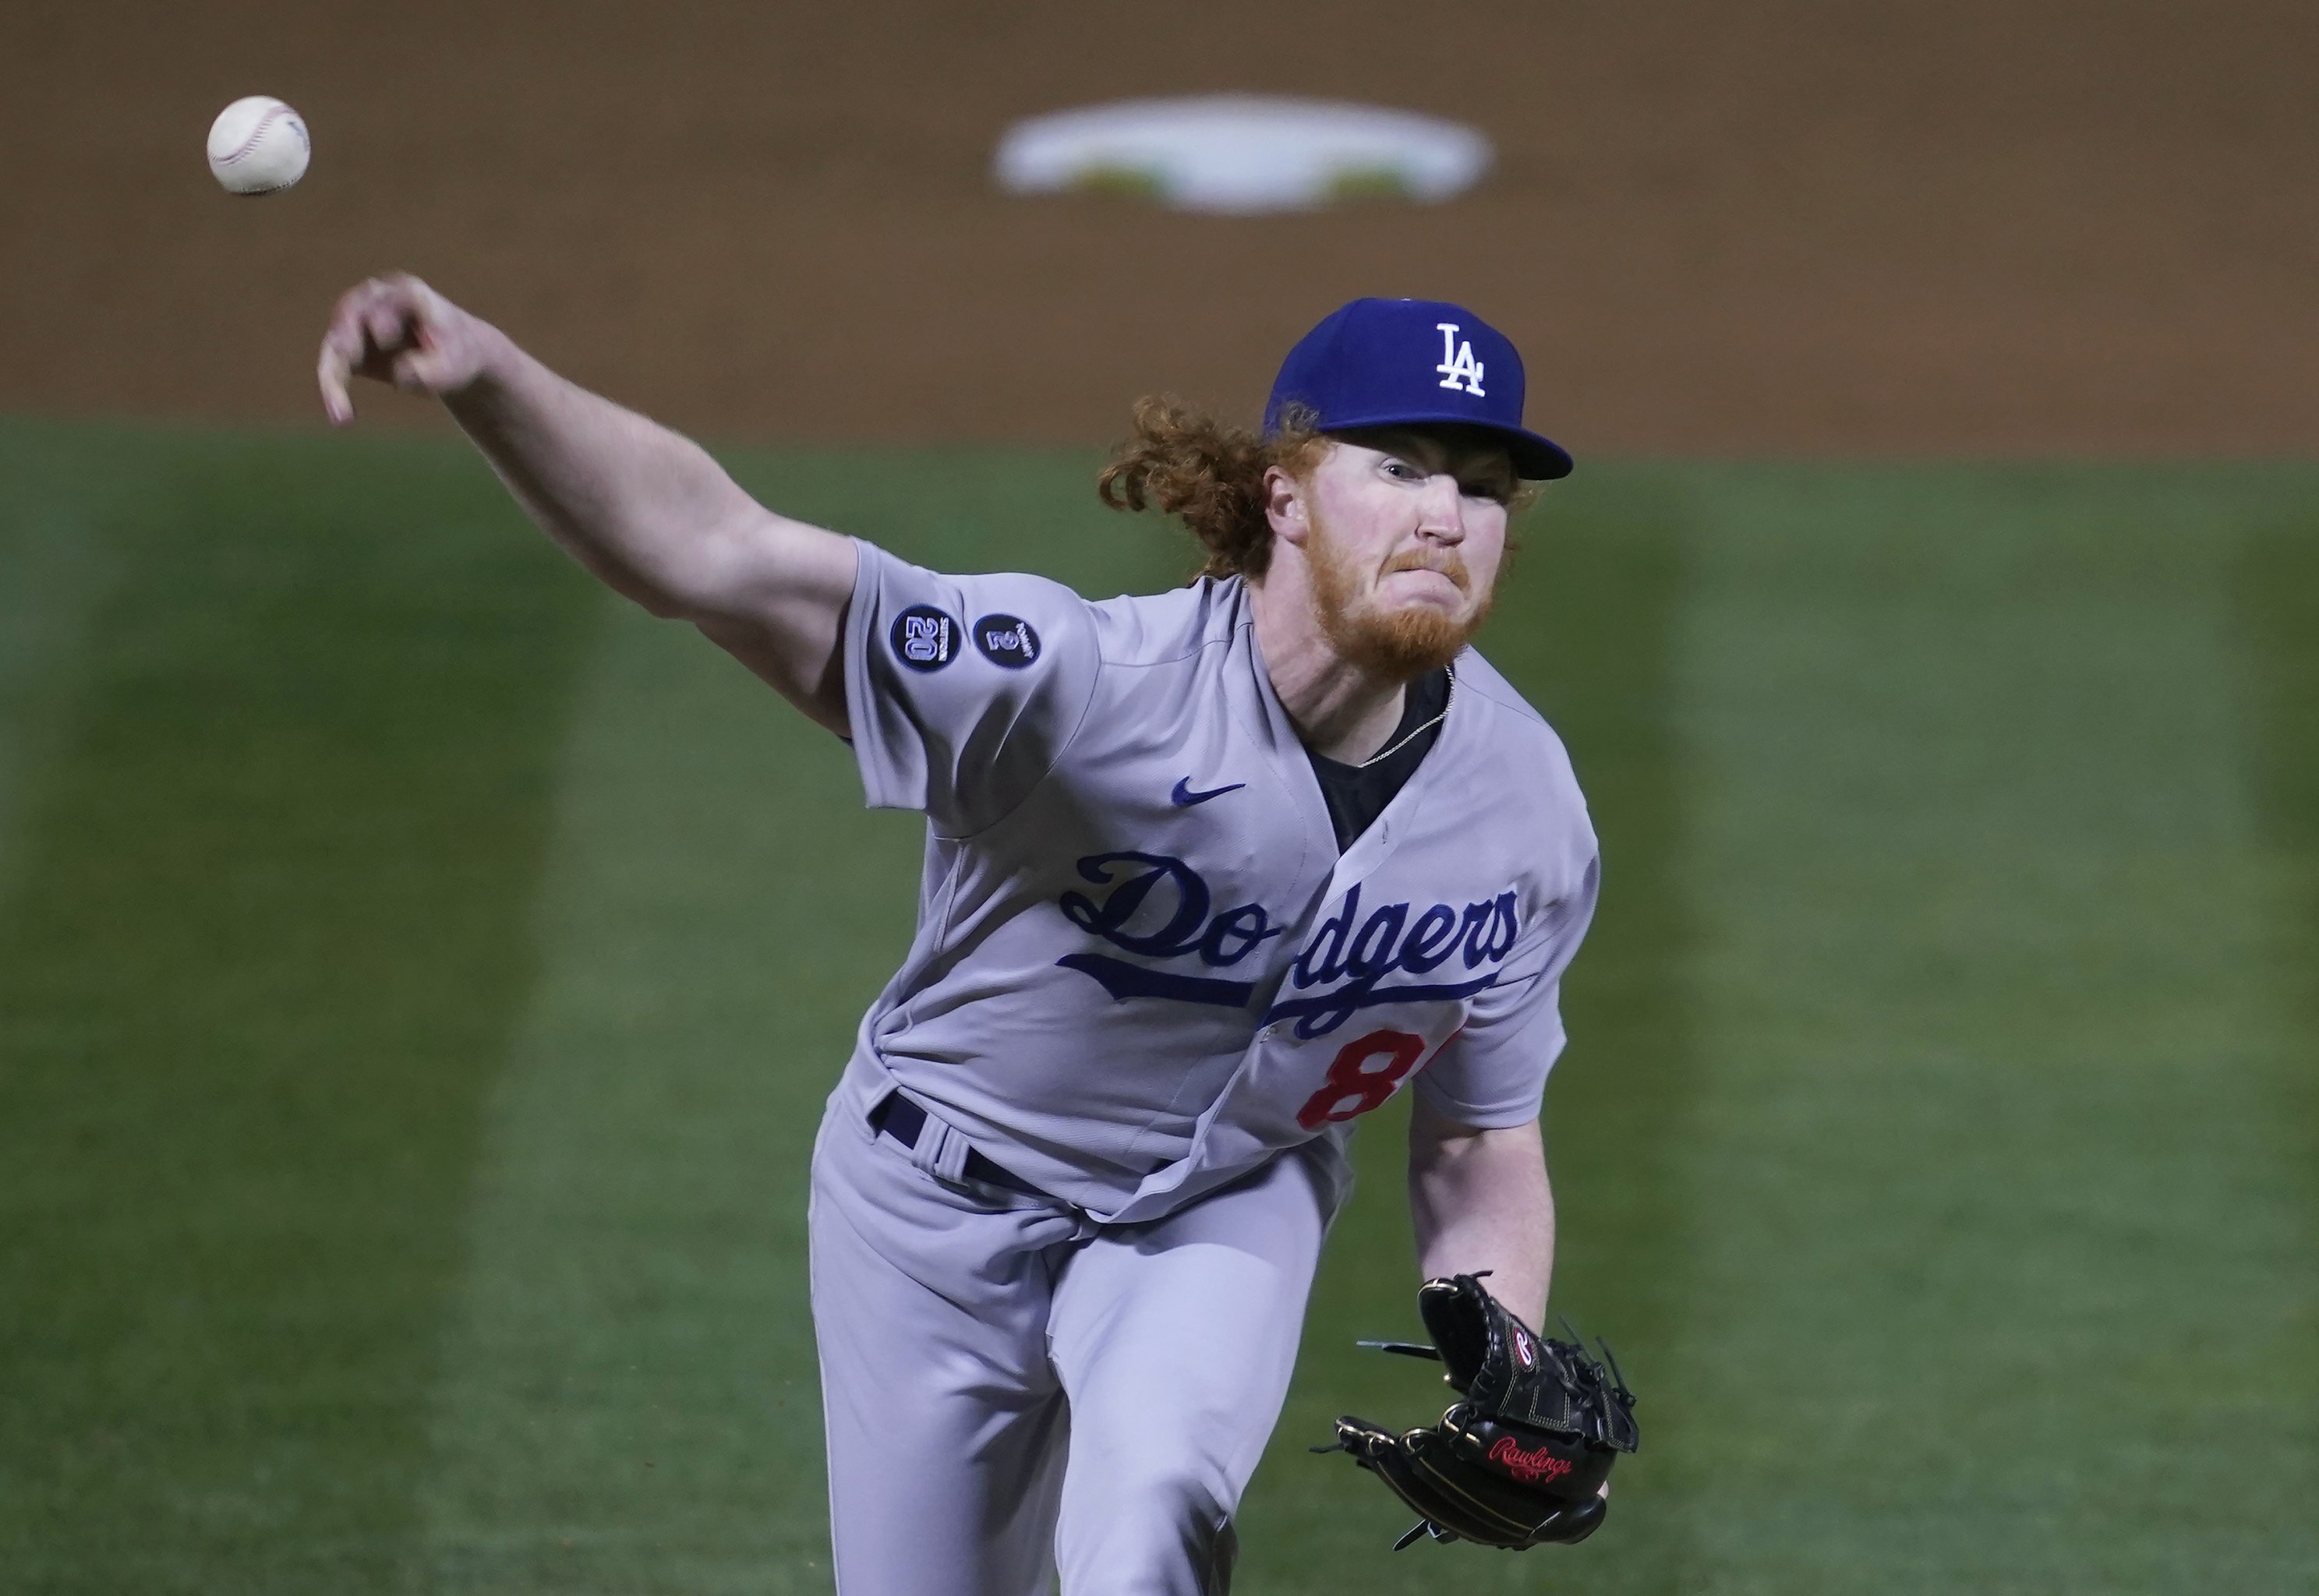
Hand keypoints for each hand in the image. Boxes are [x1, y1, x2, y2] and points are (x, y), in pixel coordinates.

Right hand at [316, 273, 497, 424]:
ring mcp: (357, 321)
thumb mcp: (454, 364)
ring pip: (335, 345)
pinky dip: (334, 391)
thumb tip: (399, 374)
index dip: (382, 317)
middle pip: (350, 317)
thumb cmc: (458, 355)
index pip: (388, 301)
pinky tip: (342, 419)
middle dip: (345, 344)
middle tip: (341, 375)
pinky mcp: (349, 346)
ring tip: (341, 414)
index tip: (386, 339)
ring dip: (332, 379)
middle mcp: (375, 299)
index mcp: (407, 293)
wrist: (453, 357)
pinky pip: (333, 367)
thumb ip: (431, 369)